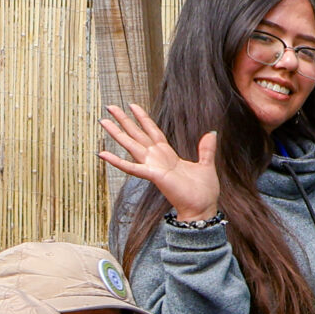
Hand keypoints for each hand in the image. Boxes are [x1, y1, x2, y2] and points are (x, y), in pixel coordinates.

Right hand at [98, 105, 220, 221]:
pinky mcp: (152, 175)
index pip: (152, 131)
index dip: (143, 118)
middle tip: (110, 107)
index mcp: (168, 154)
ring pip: (131, 145)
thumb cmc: (203, 191)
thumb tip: (211, 133)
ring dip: (117, 133)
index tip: (132, 105)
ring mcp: (153, 166)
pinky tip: (103, 153)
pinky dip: (116, 161)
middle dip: (124, 120)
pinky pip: (131, 167)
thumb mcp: (206, 165)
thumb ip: (206, 149)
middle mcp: (157, 158)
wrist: (202, 208)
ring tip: (103, 121)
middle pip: (137, 134)